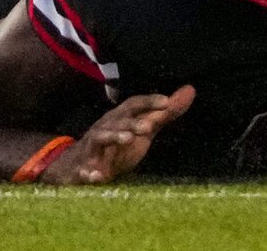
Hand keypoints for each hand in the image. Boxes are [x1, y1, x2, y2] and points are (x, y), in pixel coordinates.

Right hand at [40, 86, 195, 184]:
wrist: (75, 168)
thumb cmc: (116, 146)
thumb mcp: (142, 129)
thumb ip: (165, 113)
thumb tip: (190, 90)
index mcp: (120, 119)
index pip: (133, 105)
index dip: (149, 102)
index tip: (166, 102)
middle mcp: (105, 129)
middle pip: (118, 121)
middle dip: (132, 122)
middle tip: (149, 127)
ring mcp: (91, 149)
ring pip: (100, 139)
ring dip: (113, 137)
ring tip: (127, 139)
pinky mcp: (82, 170)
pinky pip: (83, 171)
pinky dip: (88, 173)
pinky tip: (95, 176)